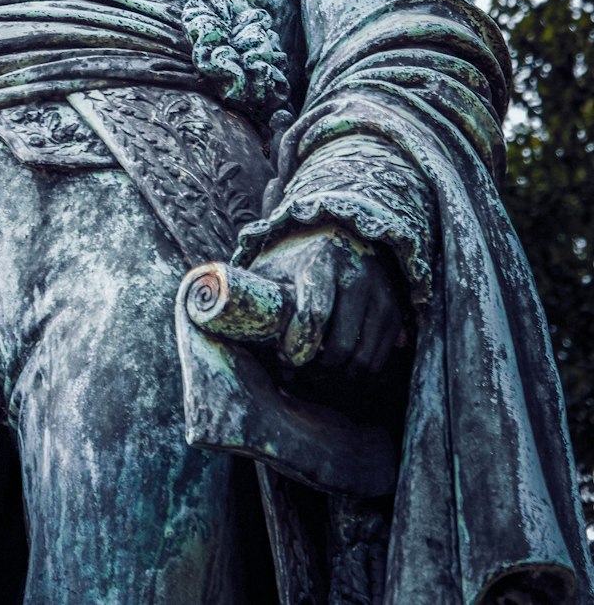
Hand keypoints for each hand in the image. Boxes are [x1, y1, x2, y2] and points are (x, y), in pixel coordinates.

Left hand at [248, 226, 402, 377]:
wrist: (340, 233)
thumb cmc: (296, 258)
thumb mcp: (273, 267)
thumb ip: (254, 293)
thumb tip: (215, 318)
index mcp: (320, 262)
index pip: (313, 315)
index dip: (296, 348)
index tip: (284, 357)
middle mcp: (356, 276)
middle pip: (341, 347)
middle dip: (316, 368)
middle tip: (298, 369)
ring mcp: (380, 294)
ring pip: (362, 360)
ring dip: (337, 375)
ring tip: (315, 368)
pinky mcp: (394, 311)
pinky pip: (377, 360)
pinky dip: (356, 371)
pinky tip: (336, 363)